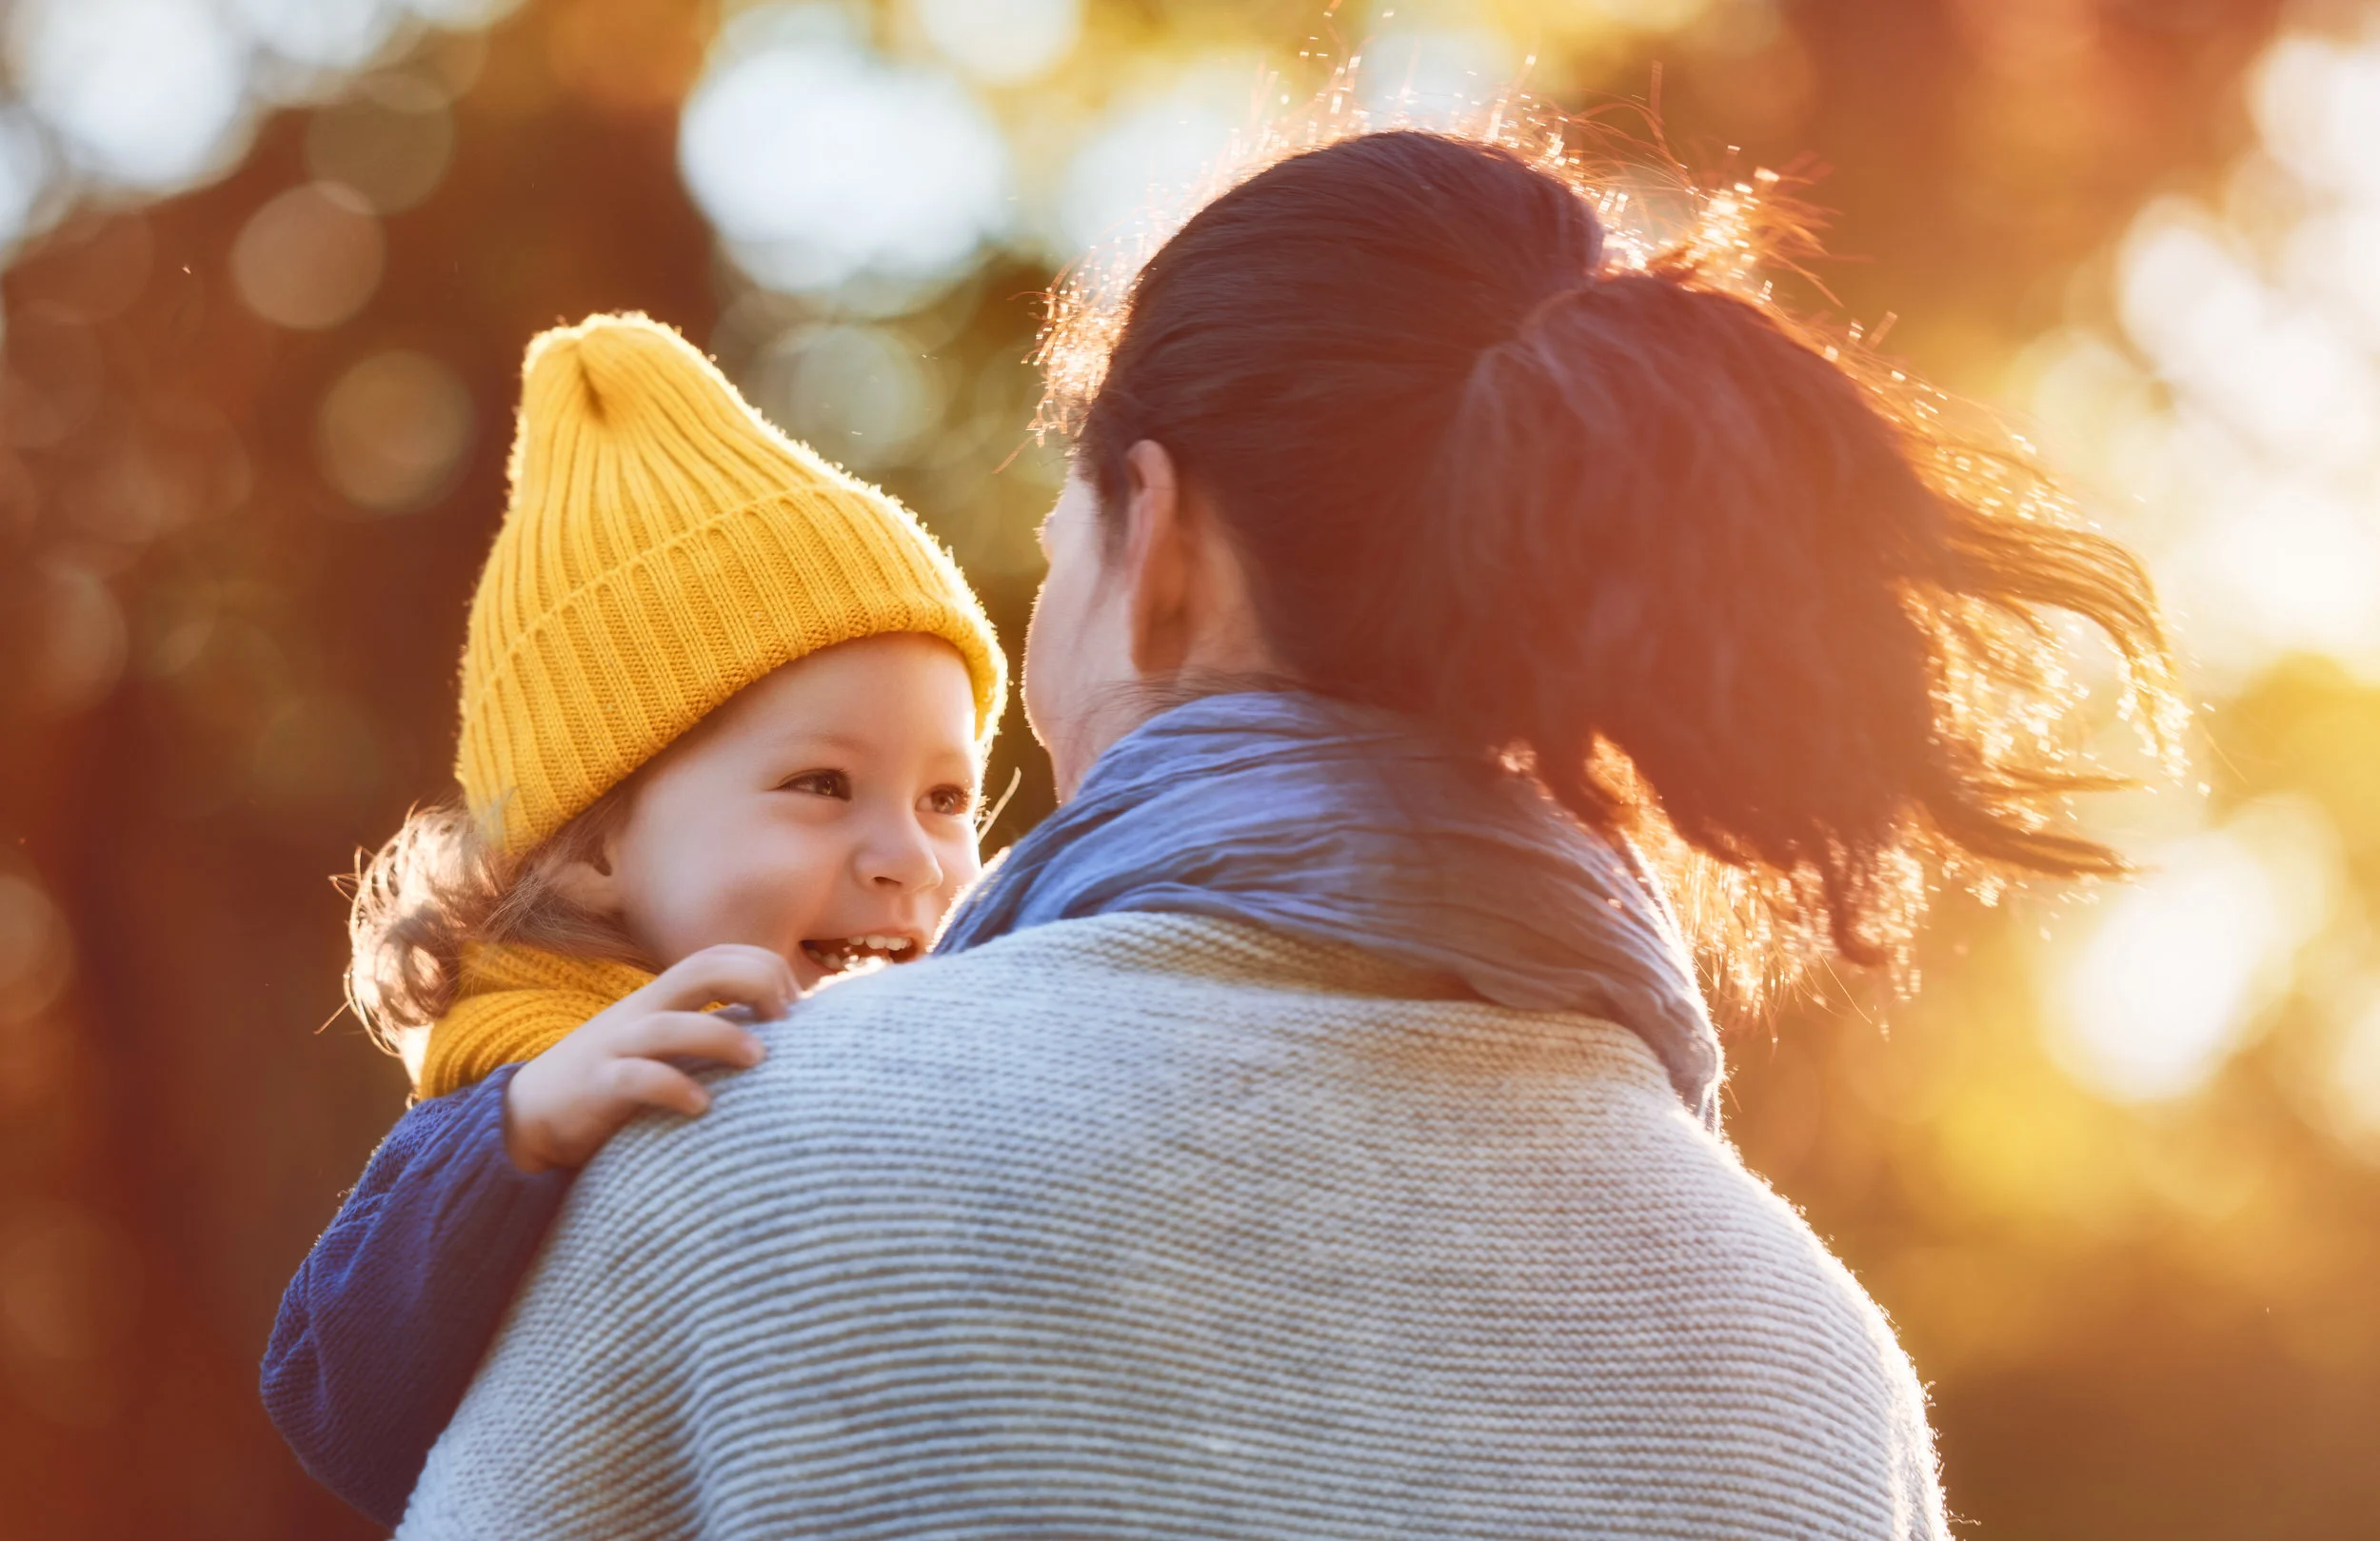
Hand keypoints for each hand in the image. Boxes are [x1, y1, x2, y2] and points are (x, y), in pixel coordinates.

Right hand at [502, 944, 789, 1172]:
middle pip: (700, 970)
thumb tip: (778, 1040)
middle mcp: (640, 1013)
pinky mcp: (596, 1088)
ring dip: (721, 1037)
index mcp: (660, 999)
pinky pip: (635, 1079)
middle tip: (786, 1019)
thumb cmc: (616, 1081)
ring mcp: (615, 1047)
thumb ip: (706, 1033)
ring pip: (669, 1027)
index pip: (717, 956)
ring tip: (760, 1059)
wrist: (529, 1115)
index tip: (794, 1006)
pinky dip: (672, 1088)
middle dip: (753, 981)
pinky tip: (701, 1105)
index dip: (764, 968)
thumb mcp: (662, 1047)